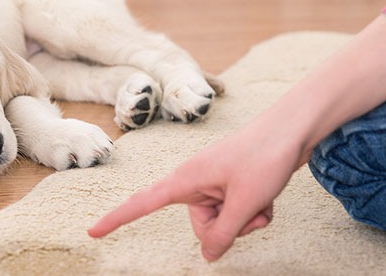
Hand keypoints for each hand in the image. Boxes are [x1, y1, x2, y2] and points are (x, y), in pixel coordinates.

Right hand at [87, 126, 302, 261]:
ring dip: (246, 219)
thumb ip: (223, 234)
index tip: (92, 231)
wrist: (293, 129)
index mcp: (185, 180)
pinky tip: (268, 196)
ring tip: (262, 198)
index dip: (116, 219)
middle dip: (228, 228)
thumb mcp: (245, 203)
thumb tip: (208, 256)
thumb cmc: (265, 156)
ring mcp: (214, 184)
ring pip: (223, 223)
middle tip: (250, 207)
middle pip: (201, 227)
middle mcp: (195, 182)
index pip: (142, 203)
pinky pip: (237, 213)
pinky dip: (255, 211)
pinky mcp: (230, 186)